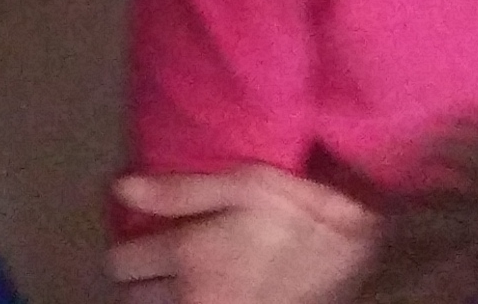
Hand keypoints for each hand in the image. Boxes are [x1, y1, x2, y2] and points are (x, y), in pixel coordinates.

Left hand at [104, 168, 374, 303]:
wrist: (356, 255)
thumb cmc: (301, 211)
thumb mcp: (245, 184)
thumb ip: (179, 190)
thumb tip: (122, 190)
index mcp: (188, 254)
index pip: (121, 262)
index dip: (128, 247)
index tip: (143, 236)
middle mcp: (193, 296)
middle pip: (133, 298)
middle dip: (140, 279)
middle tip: (158, 262)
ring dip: (162, 299)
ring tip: (182, 280)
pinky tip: (211, 289)